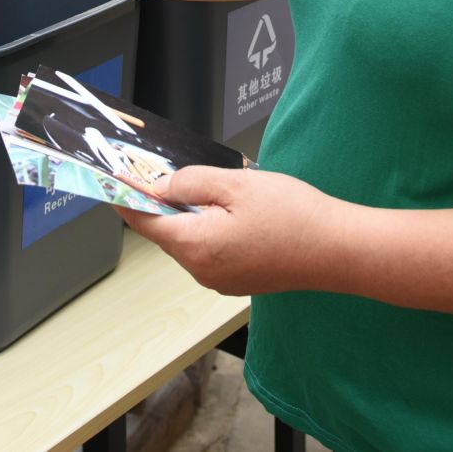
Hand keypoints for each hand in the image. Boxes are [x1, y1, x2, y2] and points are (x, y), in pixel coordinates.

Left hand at [117, 167, 345, 296]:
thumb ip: (191, 183)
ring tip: (207, 186)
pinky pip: (210, 251)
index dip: (126, 199)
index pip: (143, 223)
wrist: (338, 251)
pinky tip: (229, 209)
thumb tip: (160, 186)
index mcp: (195, 247)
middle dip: (162, 202)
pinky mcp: (239, 280)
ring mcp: (221, 280)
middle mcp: (202, 271)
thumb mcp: (235, 184)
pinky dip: (209, 229)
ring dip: (189, 215)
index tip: (113, 182)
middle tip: (163, 171)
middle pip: (166, 233)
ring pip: (190, 241)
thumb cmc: (294, 216)